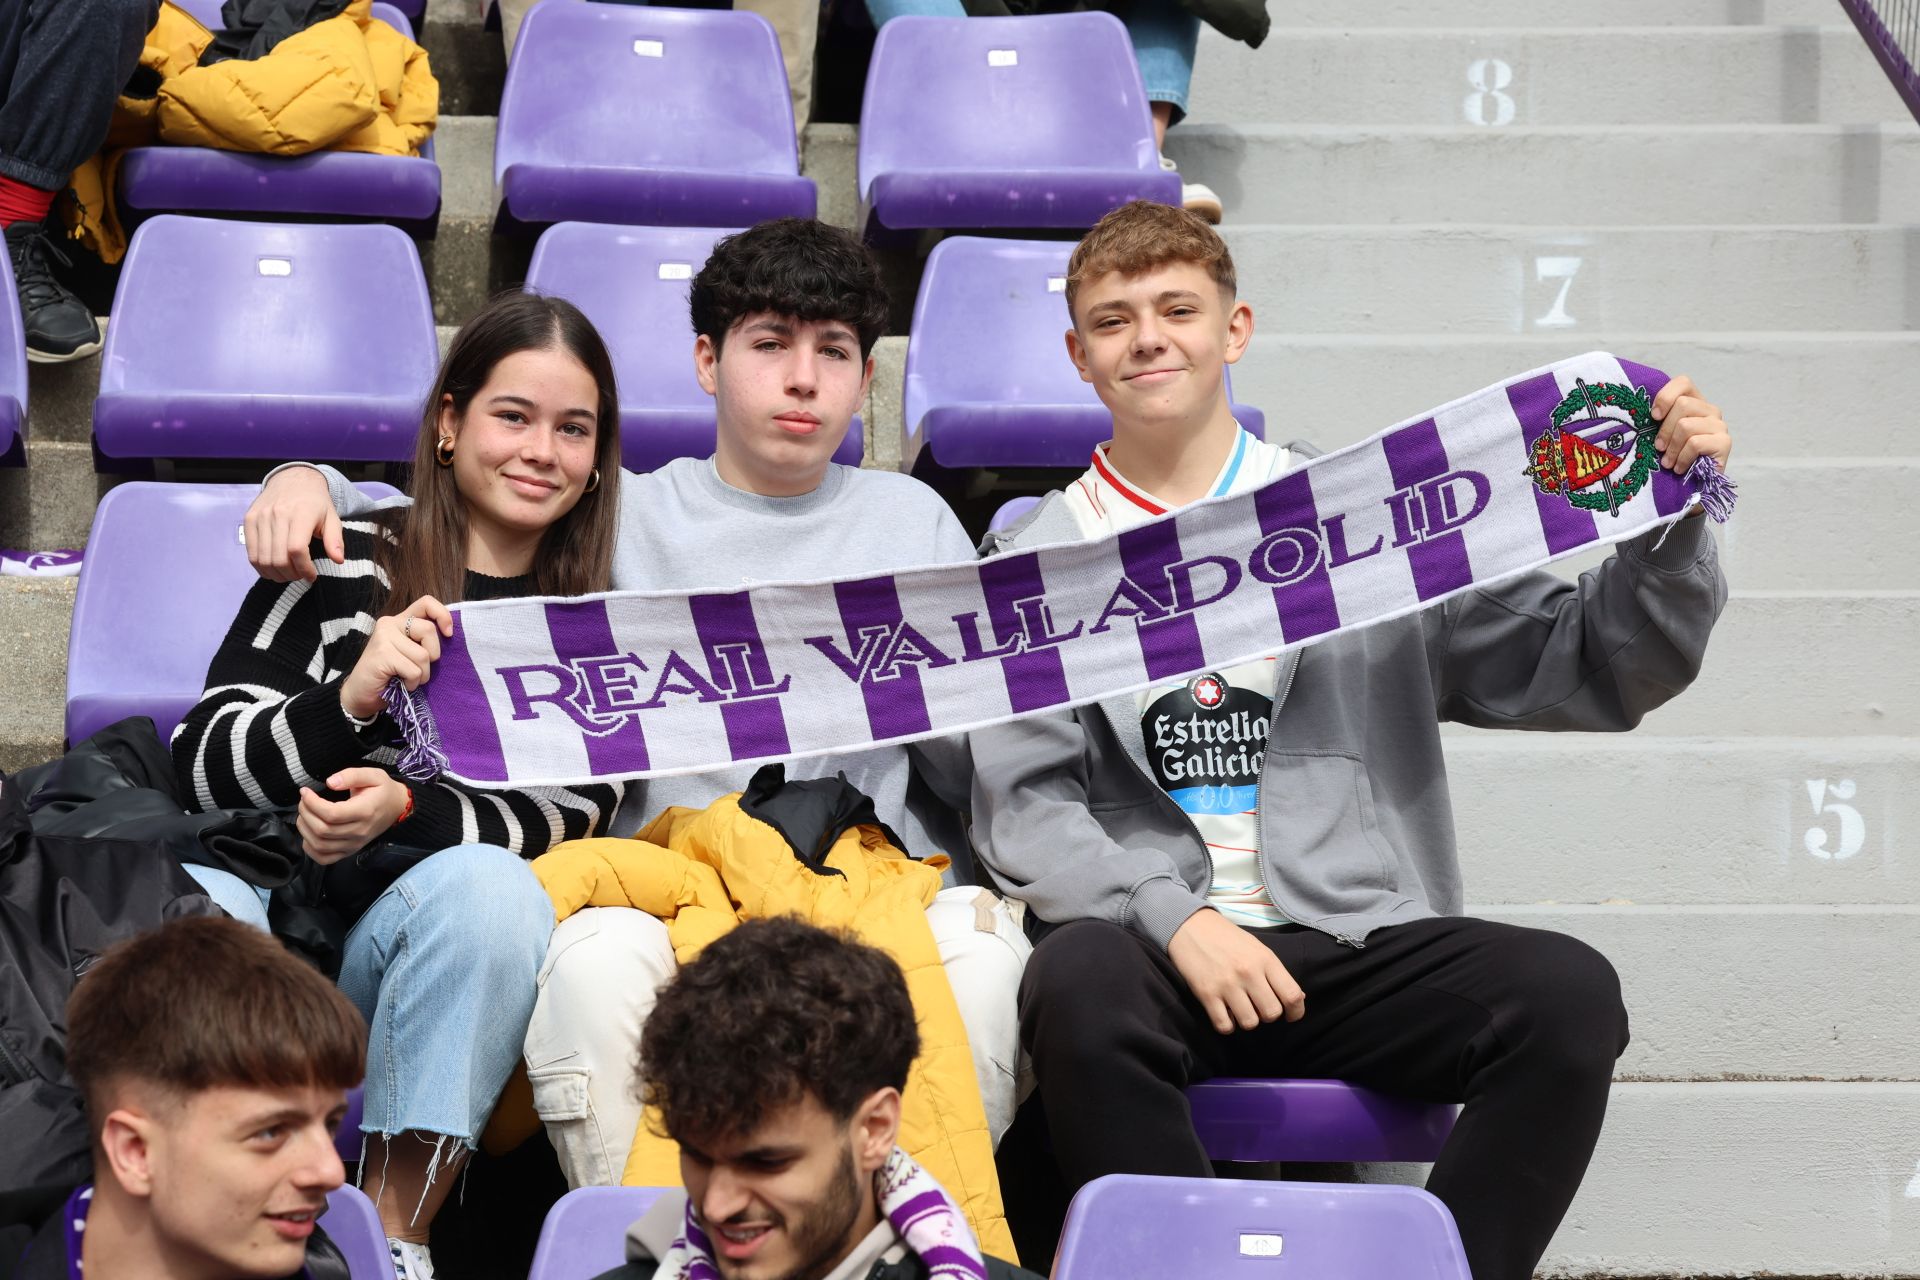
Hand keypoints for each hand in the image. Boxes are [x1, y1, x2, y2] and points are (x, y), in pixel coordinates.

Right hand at [244, 466, 342, 583]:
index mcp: (301, 513)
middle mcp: (277, 514)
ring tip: (288, 574)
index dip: (304, 569)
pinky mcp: (249, 519)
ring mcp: (260, 517)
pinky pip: (251, 552)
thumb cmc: (315, 502)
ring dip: (275, 574)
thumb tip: (338, 560)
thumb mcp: (332, 517)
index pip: (296, 550)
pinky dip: (261, 566)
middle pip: (278, 558)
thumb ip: (335, 539)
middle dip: (291, 574)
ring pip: (262, 558)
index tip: (312, 576)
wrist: (292, 479)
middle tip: (300, 576)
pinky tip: (273, 569)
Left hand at [297, 768, 408, 863]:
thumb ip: (351, 775)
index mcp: (365, 811)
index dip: (312, 803)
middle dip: (306, 813)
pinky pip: (324, 858)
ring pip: (320, 845)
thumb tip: (330, 782)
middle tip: (304, 800)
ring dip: (305, 829)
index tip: (305, 791)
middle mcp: (359, 831)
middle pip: (323, 830)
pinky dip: (310, 849)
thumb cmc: (383, 791)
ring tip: (305, 814)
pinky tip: (309, 835)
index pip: (331, 814)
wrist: (398, 808)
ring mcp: (354, 844)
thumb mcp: (373, 775)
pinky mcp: (349, 851)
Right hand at [339, 596, 453, 719]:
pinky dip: (412, 682)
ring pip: (423, 655)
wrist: (361, 694)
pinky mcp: (382, 654)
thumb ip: (424, 640)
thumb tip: (450, 634)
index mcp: (400, 620)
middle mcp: (390, 623)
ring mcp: (384, 637)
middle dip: (433, 655)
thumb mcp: (411, 652)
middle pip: (429, 629)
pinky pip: (414, 670)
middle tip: (420, 668)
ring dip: (422, 675)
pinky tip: (401, 684)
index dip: (443, 615)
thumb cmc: (391, 675)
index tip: (449, 634)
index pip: (426, 603)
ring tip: (407, 678)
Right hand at [1167, 908, 1305, 1033]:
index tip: (1291, 1015)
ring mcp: (1226, 984)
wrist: (1190, 925)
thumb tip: (1297, 997)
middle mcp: (1248, 972)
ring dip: (1247, 1020)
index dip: (1296, 1012)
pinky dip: (1227, 1025)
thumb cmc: (1226, 938)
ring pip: (1249, 1023)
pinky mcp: (1206, 993)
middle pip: (1271, 1013)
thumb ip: (1276, 973)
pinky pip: (1224, 1025)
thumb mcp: (1257, 948)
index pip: (1292, 995)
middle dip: (1268, 1015)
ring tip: (1240, 1009)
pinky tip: (1225, 1014)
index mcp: (1265, 959)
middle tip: (1259, 1007)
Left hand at [1651, 376, 1731, 478]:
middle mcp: (1710, 410)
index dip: (1665, 396)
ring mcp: (1719, 425)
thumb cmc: (1674, 456)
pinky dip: (1682, 458)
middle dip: (1665, 430)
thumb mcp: (1664, 434)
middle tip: (1658, 448)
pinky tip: (1679, 468)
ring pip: (1686, 425)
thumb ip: (1659, 419)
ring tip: (1668, 462)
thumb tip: (1640, 412)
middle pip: (1683, 404)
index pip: (1683, 382)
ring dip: (1672, 448)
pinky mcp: (1724, 442)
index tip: (1654, 416)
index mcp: (1695, 402)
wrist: (1694, 484)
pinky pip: (1695, 443)